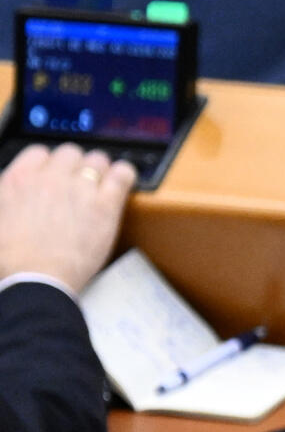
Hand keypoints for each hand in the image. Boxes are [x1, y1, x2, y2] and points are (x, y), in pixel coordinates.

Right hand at [0, 143, 138, 293]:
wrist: (34, 278)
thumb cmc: (13, 258)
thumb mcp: (0, 216)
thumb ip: (12, 197)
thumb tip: (19, 195)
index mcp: (18, 179)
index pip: (39, 153)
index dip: (51, 163)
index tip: (57, 174)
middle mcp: (49, 178)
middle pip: (70, 153)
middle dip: (77, 165)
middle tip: (82, 182)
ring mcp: (79, 188)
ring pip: (97, 160)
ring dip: (101, 169)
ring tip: (104, 183)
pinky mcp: (105, 205)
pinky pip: (122, 175)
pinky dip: (125, 175)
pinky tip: (125, 180)